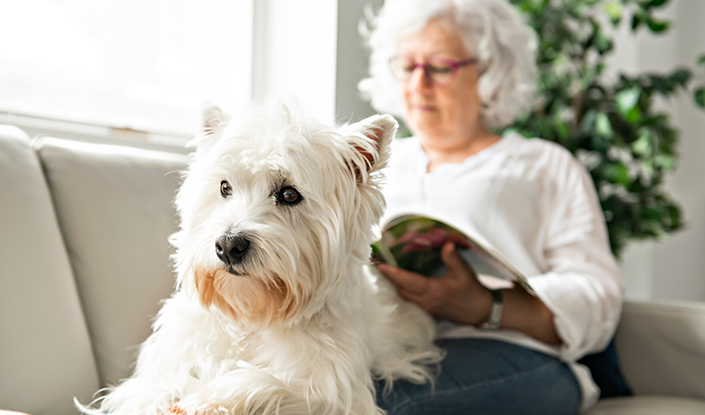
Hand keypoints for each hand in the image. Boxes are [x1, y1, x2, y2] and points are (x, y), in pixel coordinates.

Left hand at [377, 241, 492, 325]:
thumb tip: (446, 243)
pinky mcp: (427, 311)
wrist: (479, 310)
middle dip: (389, 279)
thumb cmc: (471, 289)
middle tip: (379, 265)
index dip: (393, 274)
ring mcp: (426, 308)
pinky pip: (409, 302)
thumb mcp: (463, 271)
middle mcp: (426, 301)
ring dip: (394, 286)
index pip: (408, 282)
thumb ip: (452, 257)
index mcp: (434, 290)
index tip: (381, 265)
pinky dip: (402, 292)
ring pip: (403, 297)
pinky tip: (399, 284)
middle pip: (400, 290)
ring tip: (386, 272)